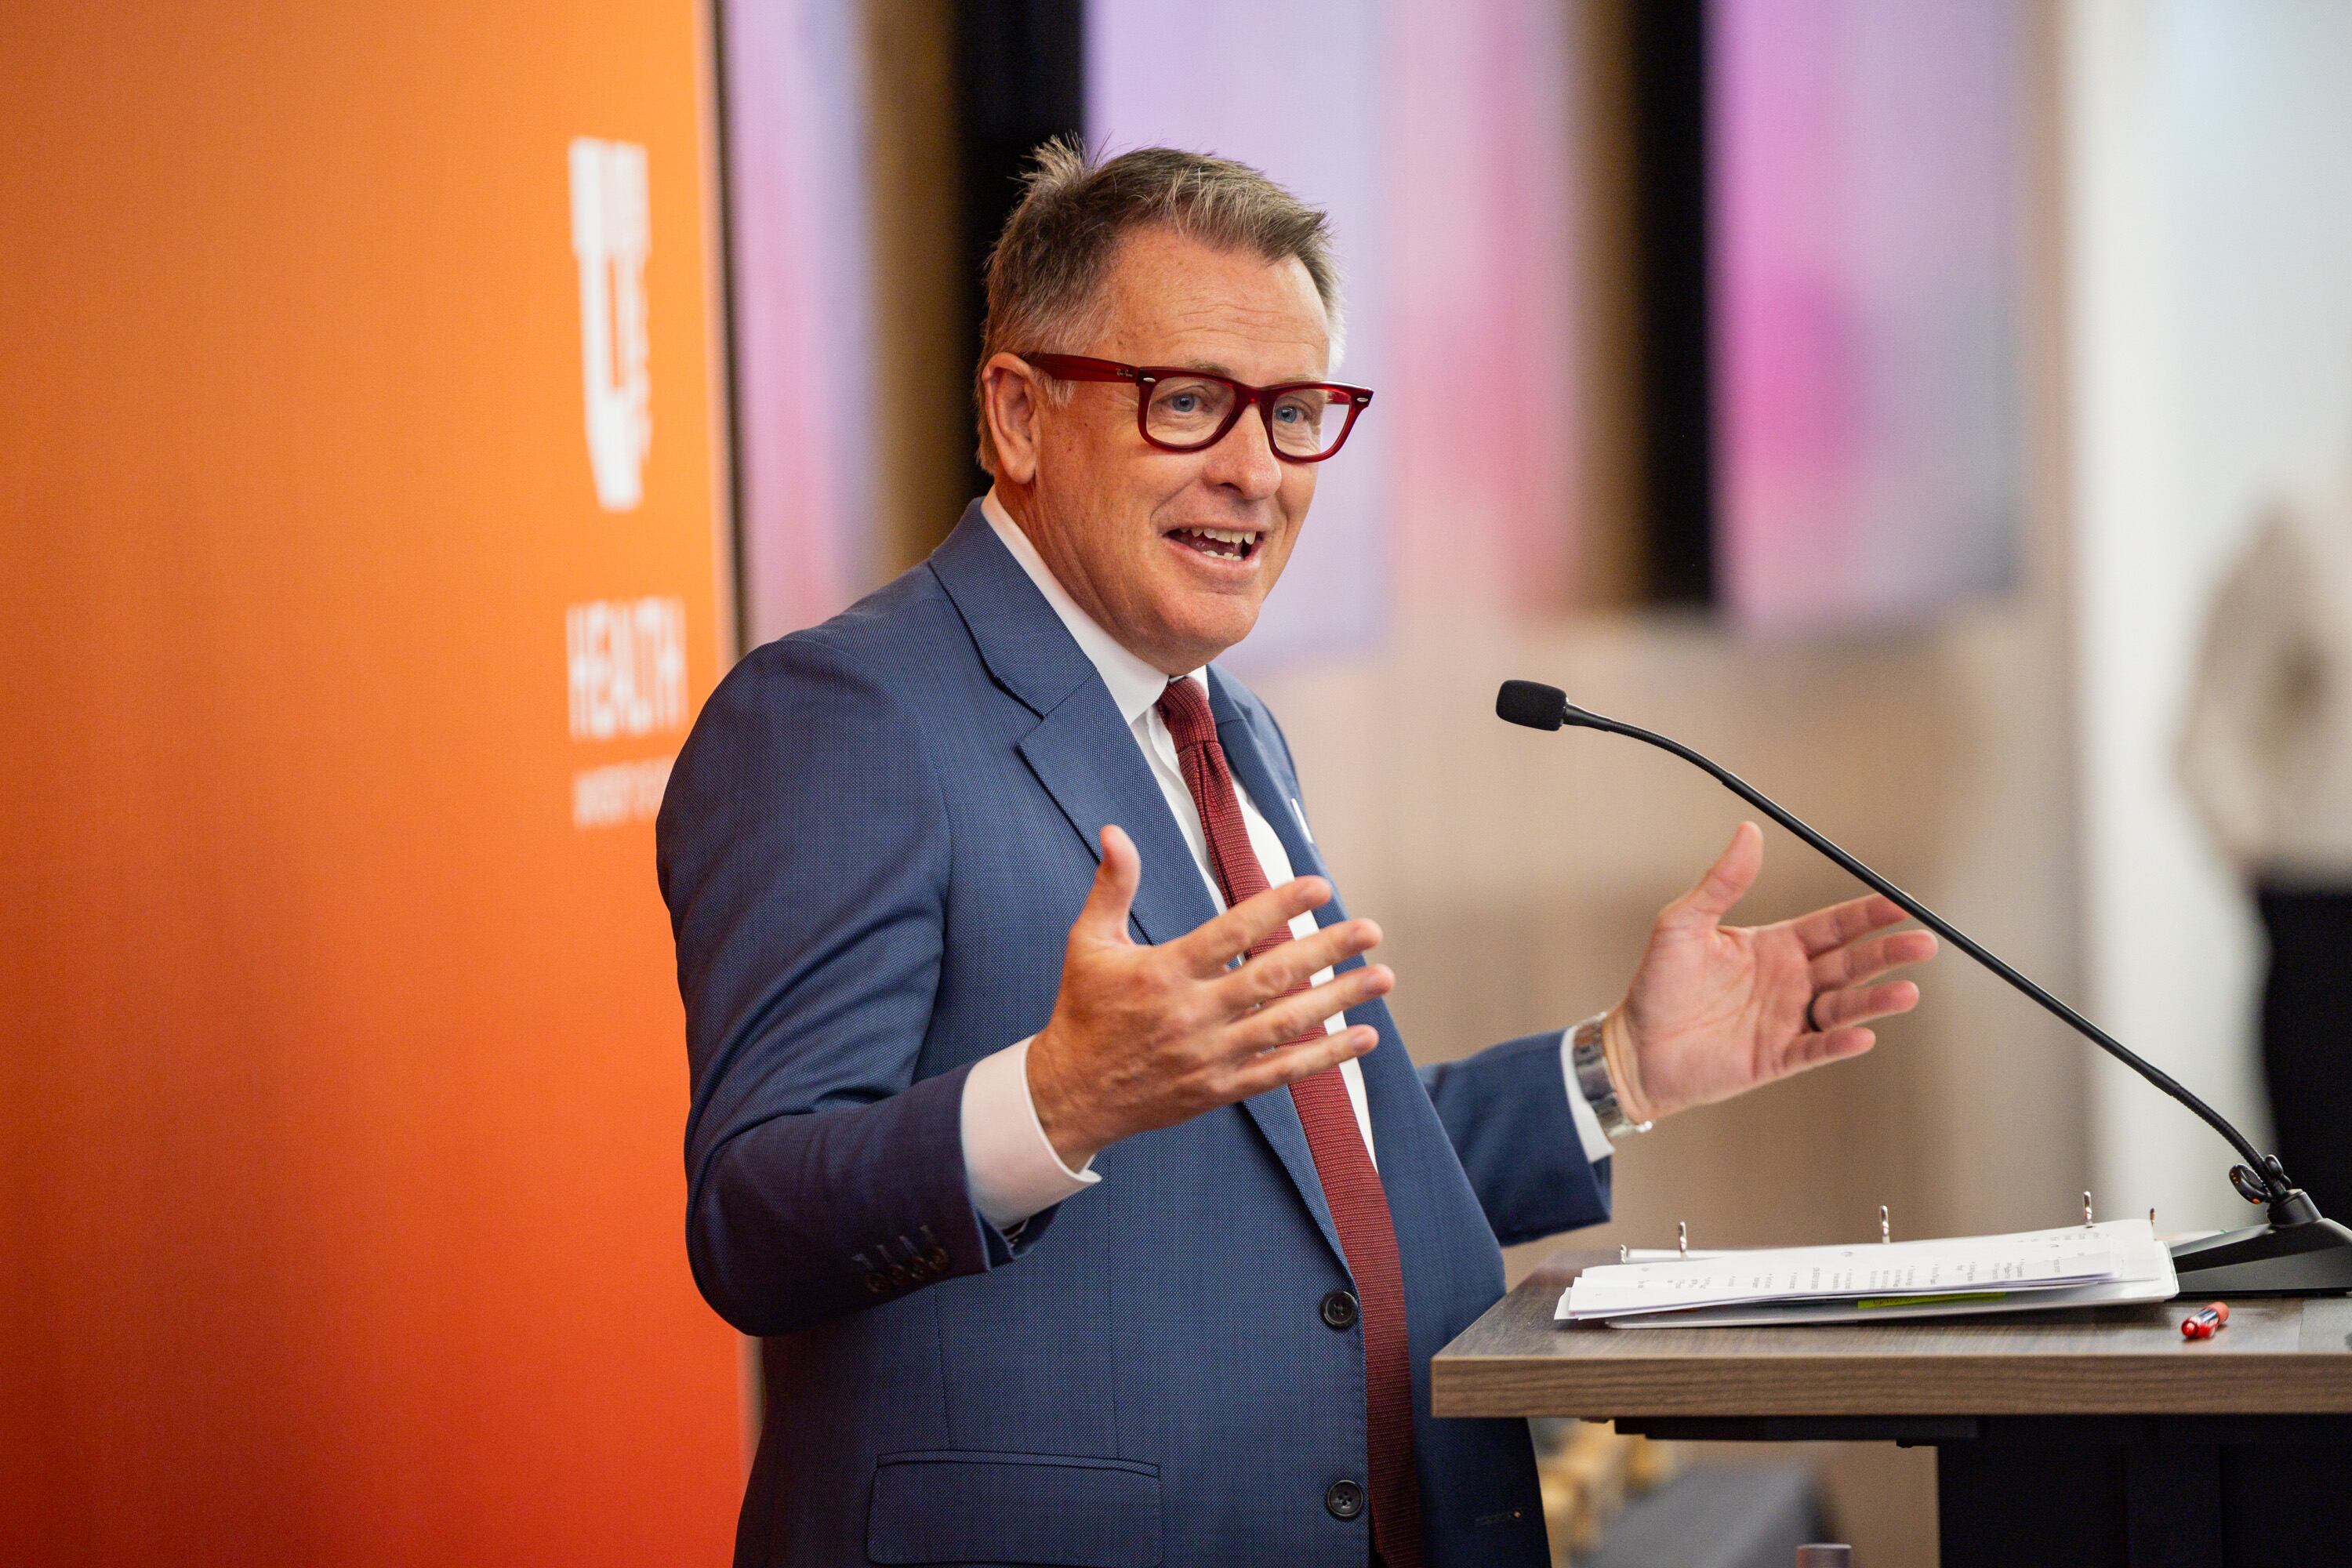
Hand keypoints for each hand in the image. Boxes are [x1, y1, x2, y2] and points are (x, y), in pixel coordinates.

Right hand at [1027, 826, 1394, 1168]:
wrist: (1072, 1095)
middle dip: (1325, 951)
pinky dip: (1325, 1056)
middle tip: (1369, 930)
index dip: (1277, 907)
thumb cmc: (1083, 1011)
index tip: (1318, 886)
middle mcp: (1192, 1015)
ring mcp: (1210, 1056)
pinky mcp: (1220, 1088)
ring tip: (1381, 978)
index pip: (1231, 933)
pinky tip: (1362, 1037)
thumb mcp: (1088, 943)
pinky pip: (1281, 1072)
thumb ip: (1111, 886)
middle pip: (1271, 979)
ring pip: (1286, 1024)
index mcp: (1163, 973)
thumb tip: (1114, 831)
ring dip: (1338, 1000)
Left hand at [1605, 822, 1936, 1121]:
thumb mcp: (1683, 924)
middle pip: (1851, 964)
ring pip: (1843, 1007)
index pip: (1833, 926)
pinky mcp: (1777, 1057)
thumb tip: (1748, 832)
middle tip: (1923, 943)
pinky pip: (1816, 1049)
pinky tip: (1862, 1035)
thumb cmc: (1657, 985)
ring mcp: (1787, 1020)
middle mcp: (1790, 982)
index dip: (1867, 915)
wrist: (1636, 1047)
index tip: (1900, 903)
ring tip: (1906, 993)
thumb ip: (1721, 883)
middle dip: (1887, 954)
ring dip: (1874, 1001)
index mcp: (1775, 947)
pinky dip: (1840, 1042)